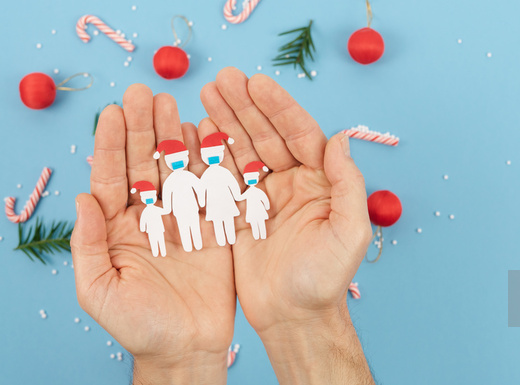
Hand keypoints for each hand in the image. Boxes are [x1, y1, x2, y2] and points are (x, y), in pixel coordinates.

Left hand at [71, 85, 233, 384]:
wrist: (186, 348)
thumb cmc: (138, 325)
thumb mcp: (99, 290)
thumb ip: (88, 244)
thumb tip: (82, 198)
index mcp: (118, 228)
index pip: (112, 177)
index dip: (112, 144)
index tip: (114, 110)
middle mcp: (150, 217)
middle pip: (146, 165)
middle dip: (145, 129)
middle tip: (148, 93)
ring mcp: (184, 220)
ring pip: (179, 171)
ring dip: (176, 138)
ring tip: (175, 106)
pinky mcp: (215, 228)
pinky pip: (213, 191)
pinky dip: (212, 164)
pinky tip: (209, 136)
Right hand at [201, 68, 373, 383]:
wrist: (294, 316)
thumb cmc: (326, 278)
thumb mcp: (349, 232)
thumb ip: (348, 184)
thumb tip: (341, 137)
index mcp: (320, 181)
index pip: (299, 134)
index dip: (278, 108)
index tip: (256, 83)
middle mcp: (292, 183)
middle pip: (267, 135)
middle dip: (246, 106)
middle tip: (222, 79)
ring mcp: (263, 196)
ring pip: (243, 150)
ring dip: (226, 122)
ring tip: (206, 94)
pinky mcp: (239, 214)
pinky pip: (223, 178)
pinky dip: (211, 155)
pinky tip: (197, 131)